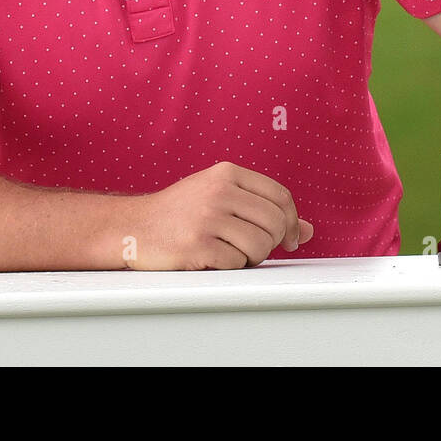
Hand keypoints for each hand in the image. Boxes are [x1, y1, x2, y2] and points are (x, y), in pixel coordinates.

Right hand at [125, 161, 313, 269]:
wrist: (132, 228)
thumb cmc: (181, 214)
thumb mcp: (221, 198)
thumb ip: (263, 209)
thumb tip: (308, 231)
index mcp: (227, 173)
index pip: (280, 196)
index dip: (291, 222)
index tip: (290, 240)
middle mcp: (218, 191)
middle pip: (274, 223)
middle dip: (272, 243)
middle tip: (253, 249)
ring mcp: (207, 218)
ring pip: (260, 246)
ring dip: (251, 258)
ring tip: (231, 253)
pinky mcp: (197, 245)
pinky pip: (237, 264)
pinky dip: (231, 267)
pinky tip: (213, 259)